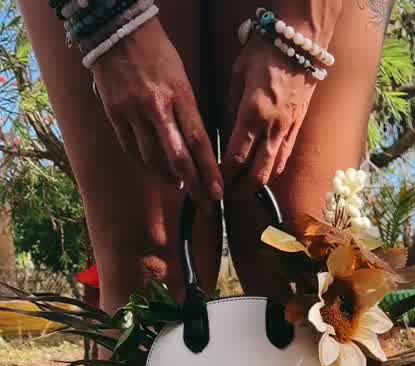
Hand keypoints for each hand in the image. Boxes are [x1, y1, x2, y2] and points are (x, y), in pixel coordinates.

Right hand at [92, 17, 222, 207]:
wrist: (117, 29)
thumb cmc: (156, 53)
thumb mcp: (182, 78)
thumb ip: (188, 113)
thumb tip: (196, 149)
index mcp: (180, 95)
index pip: (199, 142)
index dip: (209, 172)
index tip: (217, 193)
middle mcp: (157, 106)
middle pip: (178, 158)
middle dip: (193, 186)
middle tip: (204, 204)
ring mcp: (133, 111)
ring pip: (153, 159)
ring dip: (168, 177)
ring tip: (178, 185)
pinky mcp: (114, 113)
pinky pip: (131, 149)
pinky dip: (144, 163)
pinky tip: (154, 169)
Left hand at [222, 43, 317, 188]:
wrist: (300, 45)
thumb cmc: (265, 53)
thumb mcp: (237, 75)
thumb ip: (230, 108)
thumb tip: (226, 134)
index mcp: (254, 113)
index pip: (237, 156)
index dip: (224, 175)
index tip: (214, 181)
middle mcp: (272, 128)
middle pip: (256, 174)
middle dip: (240, 190)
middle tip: (226, 195)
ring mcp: (287, 131)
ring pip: (272, 172)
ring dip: (256, 185)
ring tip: (241, 189)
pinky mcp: (297, 130)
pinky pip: (283, 159)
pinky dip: (271, 171)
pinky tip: (260, 174)